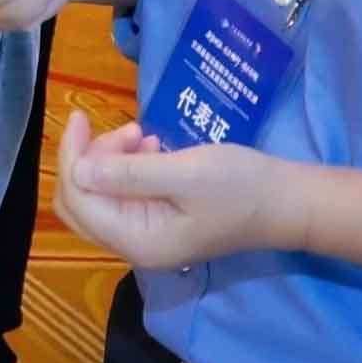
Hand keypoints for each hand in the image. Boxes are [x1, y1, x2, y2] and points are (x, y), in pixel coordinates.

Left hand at [50, 110, 292, 270]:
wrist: (289, 202)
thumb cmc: (242, 186)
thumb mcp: (185, 173)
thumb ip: (128, 173)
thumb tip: (78, 169)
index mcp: (138, 241)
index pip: (78, 201)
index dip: (72, 158)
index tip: (80, 116)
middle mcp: (135, 245)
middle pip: (81, 202)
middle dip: (89, 160)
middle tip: (123, 131)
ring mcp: (147, 235)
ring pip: (102, 194)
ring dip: (112, 160)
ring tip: (143, 135)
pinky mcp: (160, 221)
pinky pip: (125, 193)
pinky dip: (129, 167)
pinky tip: (152, 146)